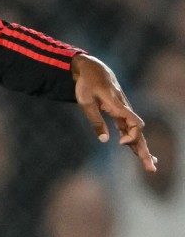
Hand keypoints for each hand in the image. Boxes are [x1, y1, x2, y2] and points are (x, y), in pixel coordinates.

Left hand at [72, 53, 156, 172]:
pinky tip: (137, 150)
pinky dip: (134, 140)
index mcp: (118, 106)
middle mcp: (124, 110)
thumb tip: (104, 140)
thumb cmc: (87, 84)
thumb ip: (95, 121)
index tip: (121, 142)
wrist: (91, 68)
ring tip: (150, 164)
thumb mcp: (85, 102)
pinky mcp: (118, 113)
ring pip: (135, 132)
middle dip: (144, 151)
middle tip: (151, 168)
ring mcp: (122, 111)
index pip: (134, 124)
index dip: (132, 135)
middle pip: (138, 133)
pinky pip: (129, 128)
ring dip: (142, 148)